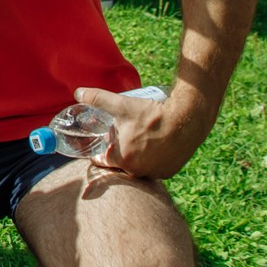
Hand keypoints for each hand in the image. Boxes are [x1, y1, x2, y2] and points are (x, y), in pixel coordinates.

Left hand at [75, 85, 203, 180]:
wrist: (188, 119)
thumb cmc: (153, 113)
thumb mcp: (122, 104)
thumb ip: (97, 98)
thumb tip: (78, 93)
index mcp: (124, 158)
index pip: (102, 160)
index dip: (100, 150)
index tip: (103, 141)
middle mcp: (138, 171)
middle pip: (121, 164)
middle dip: (119, 152)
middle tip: (122, 137)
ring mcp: (155, 173)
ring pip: (138, 168)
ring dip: (136, 158)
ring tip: (138, 141)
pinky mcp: (169, 172)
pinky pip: (155, 169)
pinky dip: (153, 161)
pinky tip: (154, 149)